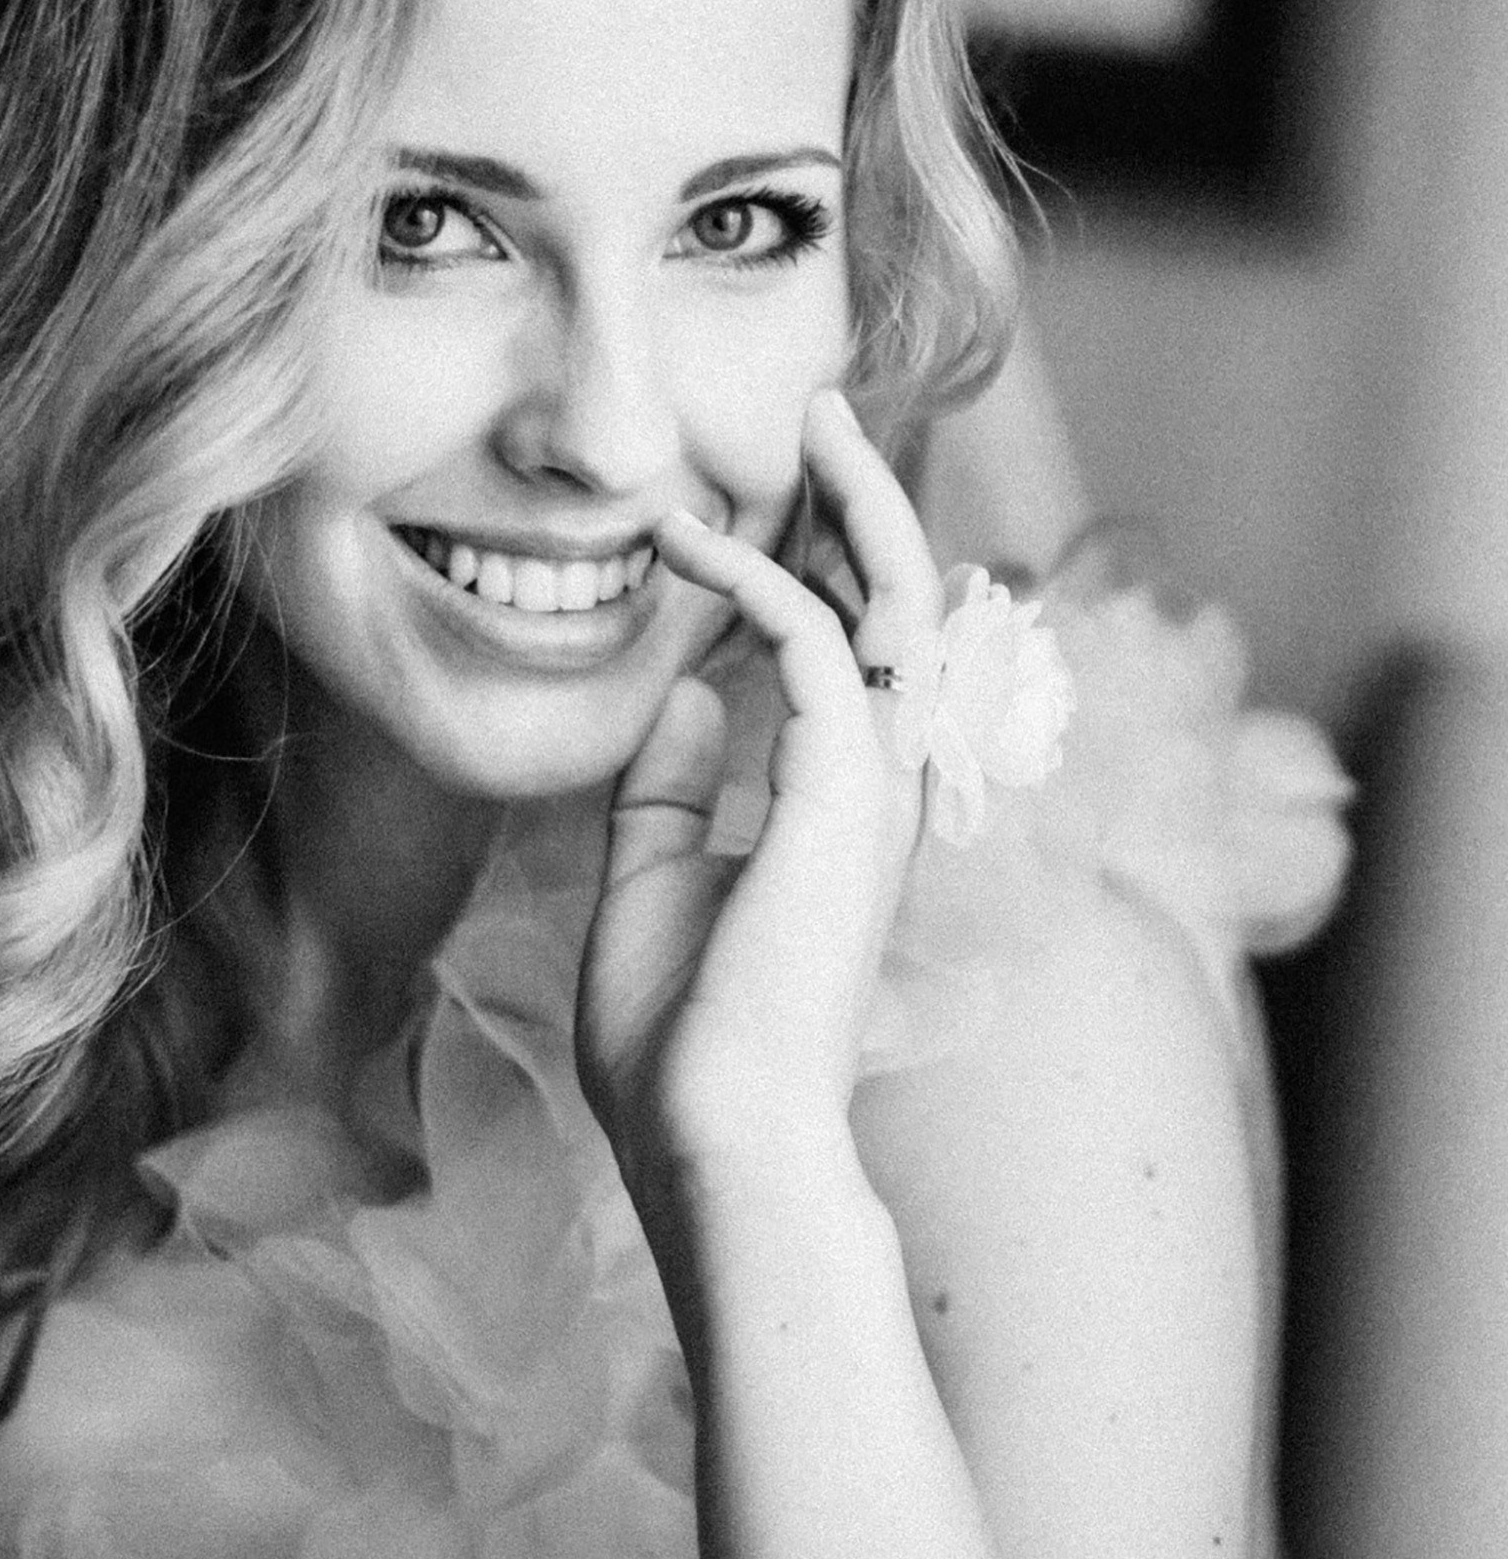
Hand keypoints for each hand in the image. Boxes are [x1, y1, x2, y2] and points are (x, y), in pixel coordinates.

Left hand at [576, 391, 941, 1201]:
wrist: (711, 1138)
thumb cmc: (682, 1045)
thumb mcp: (654, 890)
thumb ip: (670, 796)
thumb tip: (684, 703)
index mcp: (841, 817)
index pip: (856, 664)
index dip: (821, 574)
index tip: (754, 512)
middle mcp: (878, 791)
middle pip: (904, 612)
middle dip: (869, 508)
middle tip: (826, 419)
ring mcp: (873, 792)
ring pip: (899, 605)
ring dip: (857, 505)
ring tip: (815, 419)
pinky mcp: (842, 794)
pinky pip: (818, 645)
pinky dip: (759, 581)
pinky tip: (694, 545)